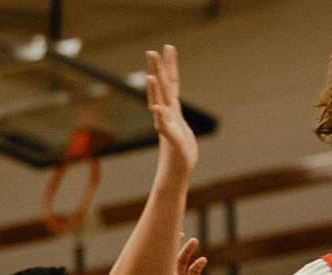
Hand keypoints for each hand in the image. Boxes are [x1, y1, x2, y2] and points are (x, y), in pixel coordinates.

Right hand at [146, 45, 198, 173]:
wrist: (178, 170)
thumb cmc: (181, 150)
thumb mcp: (179, 127)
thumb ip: (173, 115)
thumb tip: (168, 106)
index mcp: (172, 109)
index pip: (171, 82)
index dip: (170, 65)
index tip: (168, 47)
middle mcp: (167, 114)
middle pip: (161, 88)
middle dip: (157, 70)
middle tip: (151, 52)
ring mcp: (167, 125)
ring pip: (159, 104)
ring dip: (154, 92)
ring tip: (151, 77)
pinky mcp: (169, 138)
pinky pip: (163, 127)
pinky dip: (160, 118)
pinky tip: (157, 108)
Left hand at [157, 238, 206, 274]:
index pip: (156, 261)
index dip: (159, 248)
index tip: (161, 235)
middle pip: (169, 257)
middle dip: (173, 243)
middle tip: (177, 231)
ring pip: (184, 262)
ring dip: (188, 251)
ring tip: (194, 242)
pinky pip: (195, 273)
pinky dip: (198, 265)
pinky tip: (202, 261)